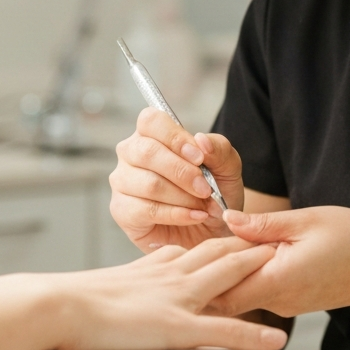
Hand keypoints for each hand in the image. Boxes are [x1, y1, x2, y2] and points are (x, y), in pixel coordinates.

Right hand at [50, 236, 286, 349]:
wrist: (58, 307)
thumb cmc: (71, 300)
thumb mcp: (109, 284)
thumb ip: (131, 280)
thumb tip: (139, 278)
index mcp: (155, 266)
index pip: (196, 248)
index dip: (222, 241)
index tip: (241, 236)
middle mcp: (172, 275)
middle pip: (220, 252)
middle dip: (250, 245)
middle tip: (276, 240)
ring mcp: (178, 298)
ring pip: (229, 278)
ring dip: (259, 271)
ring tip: (288, 267)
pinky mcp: (177, 326)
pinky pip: (224, 331)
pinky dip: (253, 335)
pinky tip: (275, 339)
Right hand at [110, 108, 245, 250]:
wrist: (212, 229)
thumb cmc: (214, 192)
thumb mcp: (227, 167)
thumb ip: (218, 149)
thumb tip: (200, 140)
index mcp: (152, 134)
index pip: (151, 120)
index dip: (175, 138)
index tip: (199, 157)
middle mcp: (131, 154)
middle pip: (147, 152)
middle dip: (182, 172)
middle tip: (206, 189)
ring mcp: (122, 182)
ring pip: (149, 184)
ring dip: (183, 197)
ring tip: (203, 206)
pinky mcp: (122, 210)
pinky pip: (146, 210)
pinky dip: (177, 215)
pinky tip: (194, 217)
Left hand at [209, 206, 349, 317]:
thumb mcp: (307, 219)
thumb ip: (264, 224)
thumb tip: (228, 219)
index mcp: (280, 279)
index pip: (223, 289)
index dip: (205, 270)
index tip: (197, 246)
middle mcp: (279, 300)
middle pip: (225, 298)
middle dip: (210, 275)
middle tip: (199, 247)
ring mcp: (285, 305)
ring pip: (240, 297)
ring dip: (227, 274)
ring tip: (218, 245)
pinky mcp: (291, 302)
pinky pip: (258, 293)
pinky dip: (245, 276)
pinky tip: (243, 254)